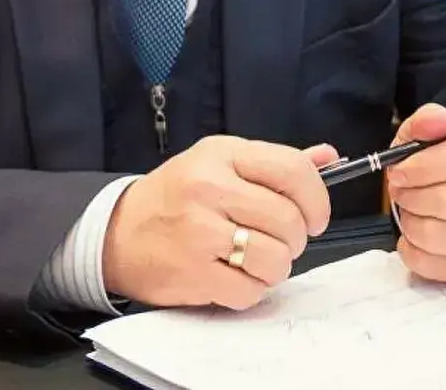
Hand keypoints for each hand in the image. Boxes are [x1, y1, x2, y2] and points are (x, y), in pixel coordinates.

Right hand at [102, 134, 339, 308]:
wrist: (117, 232)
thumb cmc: (176, 196)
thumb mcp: (220, 162)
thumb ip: (273, 163)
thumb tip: (328, 157)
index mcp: (222, 155)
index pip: (292, 169)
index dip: (316, 198)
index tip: (315, 216)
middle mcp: (210, 188)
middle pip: (288, 219)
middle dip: (295, 238)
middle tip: (280, 241)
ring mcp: (199, 232)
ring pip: (274, 258)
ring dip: (275, 266)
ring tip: (256, 260)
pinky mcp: (192, 273)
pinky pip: (249, 290)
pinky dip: (251, 289)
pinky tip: (235, 276)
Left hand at [386, 103, 445, 283]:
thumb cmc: (445, 159)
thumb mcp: (431, 132)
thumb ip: (427, 121)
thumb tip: (433, 120)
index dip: (424, 167)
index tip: (399, 171)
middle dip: (413, 197)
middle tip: (400, 191)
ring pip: (444, 237)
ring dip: (412, 224)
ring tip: (409, 211)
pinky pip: (442, 268)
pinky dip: (415, 254)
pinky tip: (412, 237)